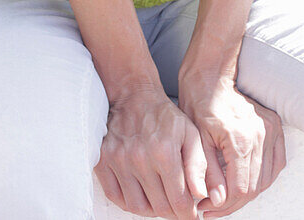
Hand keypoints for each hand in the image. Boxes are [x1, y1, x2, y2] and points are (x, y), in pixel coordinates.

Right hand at [94, 87, 209, 219]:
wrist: (134, 96)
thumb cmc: (164, 116)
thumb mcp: (190, 133)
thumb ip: (198, 165)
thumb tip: (200, 195)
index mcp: (164, 152)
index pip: (179, 201)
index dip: (188, 213)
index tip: (191, 213)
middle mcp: (140, 158)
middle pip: (159, 207)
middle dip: (172, 212)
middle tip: (176, 206)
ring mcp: (119, 160)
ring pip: (136, 206)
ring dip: (150, 210)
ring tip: (159, 200)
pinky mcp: (103, 160)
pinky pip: (115, 196)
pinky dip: (127, 203)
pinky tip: (139, 195)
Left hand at [177, 74, 285, 216]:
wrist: (211, 75)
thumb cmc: (199, 102)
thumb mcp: (197, 139)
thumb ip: (208, 172)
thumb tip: (217, 201)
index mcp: (239, 139)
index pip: (240, 190)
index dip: (223, 206)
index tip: (205, 209)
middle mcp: (260, 136)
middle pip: (254, 188)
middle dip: (232, 203)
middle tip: (211, 208)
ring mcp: (271, 130)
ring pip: (266, 179)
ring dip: (248, 193)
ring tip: (225, 198)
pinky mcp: (275, 126)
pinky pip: (277, 163)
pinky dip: (264, 178)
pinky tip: (247, 183)